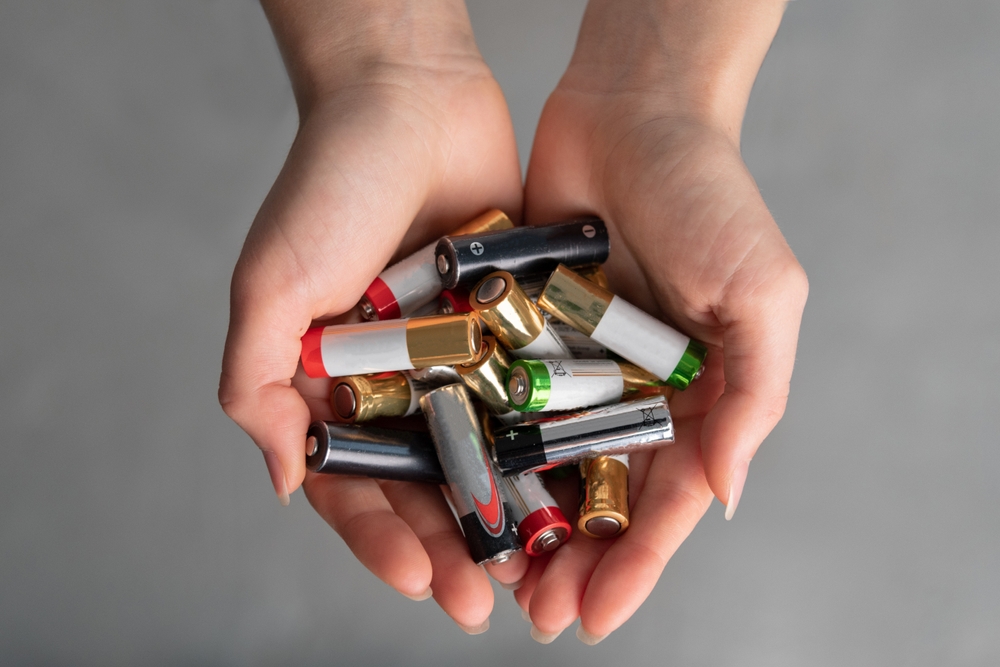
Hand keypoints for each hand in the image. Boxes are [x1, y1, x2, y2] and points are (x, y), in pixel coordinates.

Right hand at [219, 0, 525, 631]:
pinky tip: (576, 485)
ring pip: (483, 452)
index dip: (379, 539)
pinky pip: (530, 394)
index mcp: (330, 385)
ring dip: (505, 511)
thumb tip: (285, 481)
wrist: (408, 96)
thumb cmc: (326, 183)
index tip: (417, 579)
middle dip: (449, 544)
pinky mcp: (509, 327)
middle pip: (422, 484)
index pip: (352, 484)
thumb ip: (257, 384)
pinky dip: (548, 441)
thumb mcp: (270, 284)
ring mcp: (455, 358)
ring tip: (535, 565)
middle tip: (483, 598)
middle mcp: (394, 382)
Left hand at [515, 0, 807, 642]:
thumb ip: (752, 395)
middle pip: (598, 499)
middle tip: (535, 614)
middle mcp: (628, 395)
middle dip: (571, 563)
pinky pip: (495, 401)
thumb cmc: (710, 196)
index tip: (596, 617)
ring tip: (489, 578)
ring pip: (540, 465)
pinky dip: (479, 448)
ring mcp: (569, 369)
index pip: (667, 502)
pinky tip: (454, 490)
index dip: (635, 564)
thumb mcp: (761, 293)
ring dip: (519, 523)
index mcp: (695, 399)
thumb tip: (723, 496)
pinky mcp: (517, 334)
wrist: (631, 113)